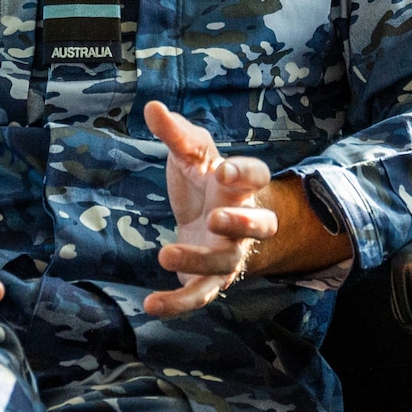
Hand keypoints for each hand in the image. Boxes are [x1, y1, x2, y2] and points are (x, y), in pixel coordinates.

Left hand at [142, 100, 277, 317]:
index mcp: (241, 186)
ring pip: (225, 263)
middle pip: (260, 225)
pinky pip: (199, 296)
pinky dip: (177, 304)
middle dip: (242, 223)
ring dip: (199, 261)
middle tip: (216, 218)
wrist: (209, 221)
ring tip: (165, 254)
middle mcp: (244, 223)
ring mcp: (229, 254)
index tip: (223, 169)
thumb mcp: (190, 154)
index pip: (257, 176)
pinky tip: (151, 305)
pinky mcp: (209, 280)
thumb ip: (175, 134)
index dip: (245, 173)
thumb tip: (152, 107)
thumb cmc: (204, 182)